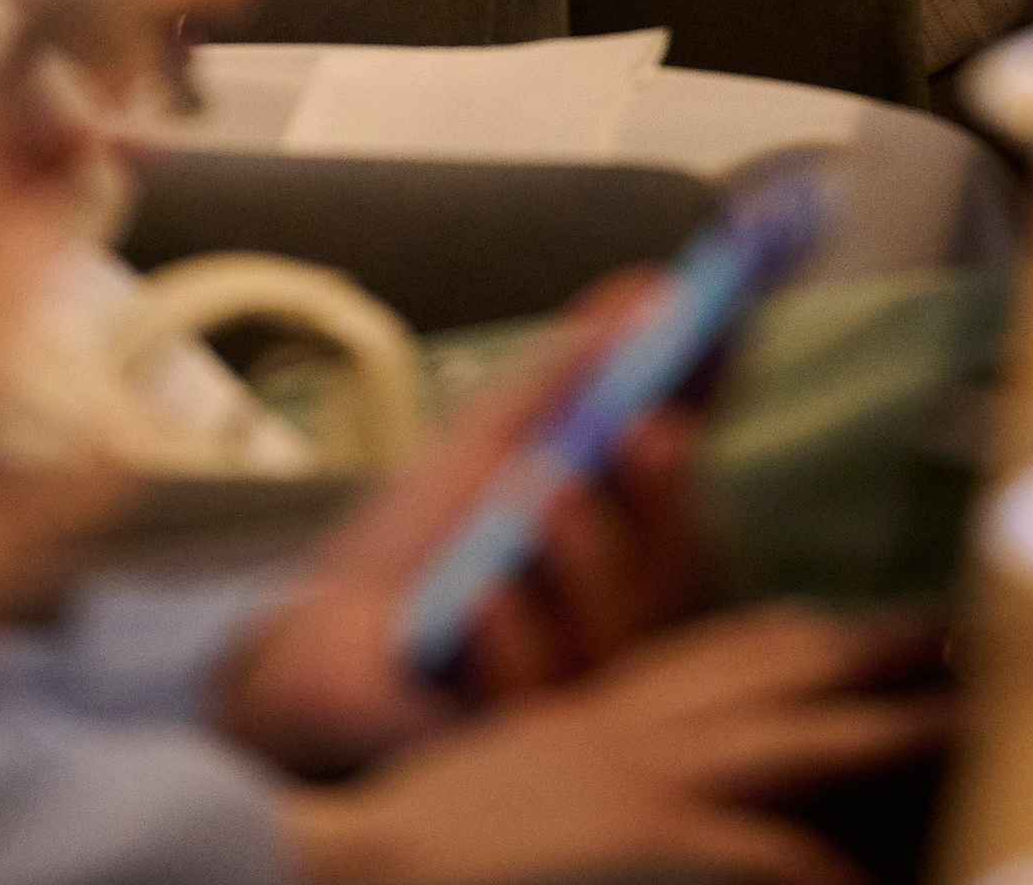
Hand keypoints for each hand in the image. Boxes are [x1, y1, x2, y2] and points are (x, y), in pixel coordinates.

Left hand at [221, 285, 706, 774]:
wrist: (321, 638)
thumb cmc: (424, 537)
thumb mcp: (495, 435)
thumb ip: (571, 370)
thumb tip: (649, 287)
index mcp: (624, 552)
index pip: (689, 498)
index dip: (706, 438)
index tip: (711, 366)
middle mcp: (614, 627)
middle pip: (667, 571)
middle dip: (659, 494)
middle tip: (642, 425)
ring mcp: (564, 692)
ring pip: (609, 635)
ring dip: (583, 555)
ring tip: (543, 488)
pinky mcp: (502, 746)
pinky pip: (525, 702)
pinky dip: (508, 637)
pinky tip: (479, 593)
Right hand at [278, 608, 950, 884]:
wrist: (361, 868)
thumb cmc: (431, 850)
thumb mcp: (522, 787)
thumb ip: (586, 768)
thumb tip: (628, 789)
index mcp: (604, 713)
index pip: (719, 650)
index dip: (799, 635)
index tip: (858, 624)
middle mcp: (640, 728)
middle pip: (781, 668)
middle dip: (877, 649)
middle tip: (961, 635)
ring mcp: (656, 781)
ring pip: (807, 735)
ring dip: (894, 727)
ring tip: (970, 724)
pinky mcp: (663, 839)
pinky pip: (780, 850)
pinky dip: (835, 865)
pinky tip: (879, 876)